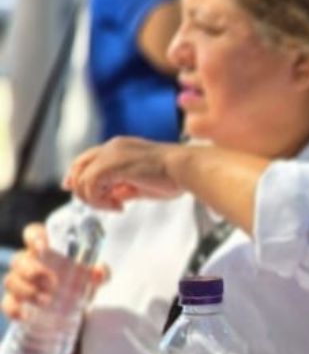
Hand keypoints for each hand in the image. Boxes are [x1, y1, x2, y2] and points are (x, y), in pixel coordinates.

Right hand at [1, 224, 108, 320]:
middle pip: (18, 260)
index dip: (34, 236)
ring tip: (46, 301)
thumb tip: (99, 272)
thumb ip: (100, 273)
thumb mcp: (93, 278)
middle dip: (32, 270)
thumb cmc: (79, 284)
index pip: (33, 233)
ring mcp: (19, 283)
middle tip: (51, 283)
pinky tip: (25, 315)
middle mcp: (28, 263)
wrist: (74, 311)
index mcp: (45, 250)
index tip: (43, 247)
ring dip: (26, 291)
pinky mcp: (15, 303)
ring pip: (11, 281)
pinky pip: (7, 304)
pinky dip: (14, 309)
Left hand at [64, 137, 187, 210]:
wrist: (185, 168)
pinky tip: (119, 205)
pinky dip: (100, 201)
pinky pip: (90, 186)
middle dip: (80, 189)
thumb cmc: (174, 176)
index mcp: (120, 147)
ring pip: (82, 179)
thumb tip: (115, 197)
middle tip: (97, 204)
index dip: (78, 176)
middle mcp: (112, 147)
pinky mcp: (110, 165)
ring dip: (95, 199)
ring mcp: (110, 155)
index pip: (88, 159)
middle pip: (78, 166)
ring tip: (115, 206)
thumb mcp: (144, 184)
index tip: (78, 191)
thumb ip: (125, 188)